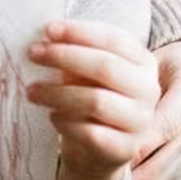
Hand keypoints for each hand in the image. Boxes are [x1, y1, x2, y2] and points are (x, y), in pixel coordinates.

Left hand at [25, 20, 158, 179]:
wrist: (95, 149)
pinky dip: (66, 122)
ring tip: (32, 90)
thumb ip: (74, 54)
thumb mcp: (84, 72)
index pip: (115, 40)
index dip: (80, 32)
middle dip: (65, 56)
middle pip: (106, 66)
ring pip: (96, 101)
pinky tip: (52, 116)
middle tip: (33, 54)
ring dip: (57, 93)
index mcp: (143, 63)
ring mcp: (141, 122)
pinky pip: (91, 133)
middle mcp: (149, 90)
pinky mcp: (125, 149)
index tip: (48, 30)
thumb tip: (46, 39)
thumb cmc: (88, 97)